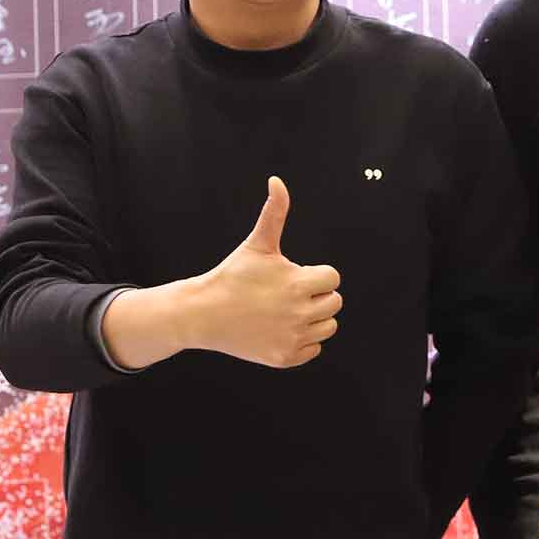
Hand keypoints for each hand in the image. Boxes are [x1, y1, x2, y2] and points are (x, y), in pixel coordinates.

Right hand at [188, 175, 342, 367]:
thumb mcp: (257, 243)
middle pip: (334, 302)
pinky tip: (281, 328)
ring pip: (328, 326)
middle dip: (316, 294)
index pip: (333, 278)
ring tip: (287, 309)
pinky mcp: (285, 358)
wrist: (204, 314)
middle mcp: (298, 313)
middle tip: (288, 292)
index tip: (292, 275)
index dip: (315, 273)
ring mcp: (292, 338)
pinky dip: (303, 340)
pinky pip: (314, 349)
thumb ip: (275, 212)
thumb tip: (277, 181)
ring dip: (314, 317)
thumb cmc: (233, 275)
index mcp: (297, 284)